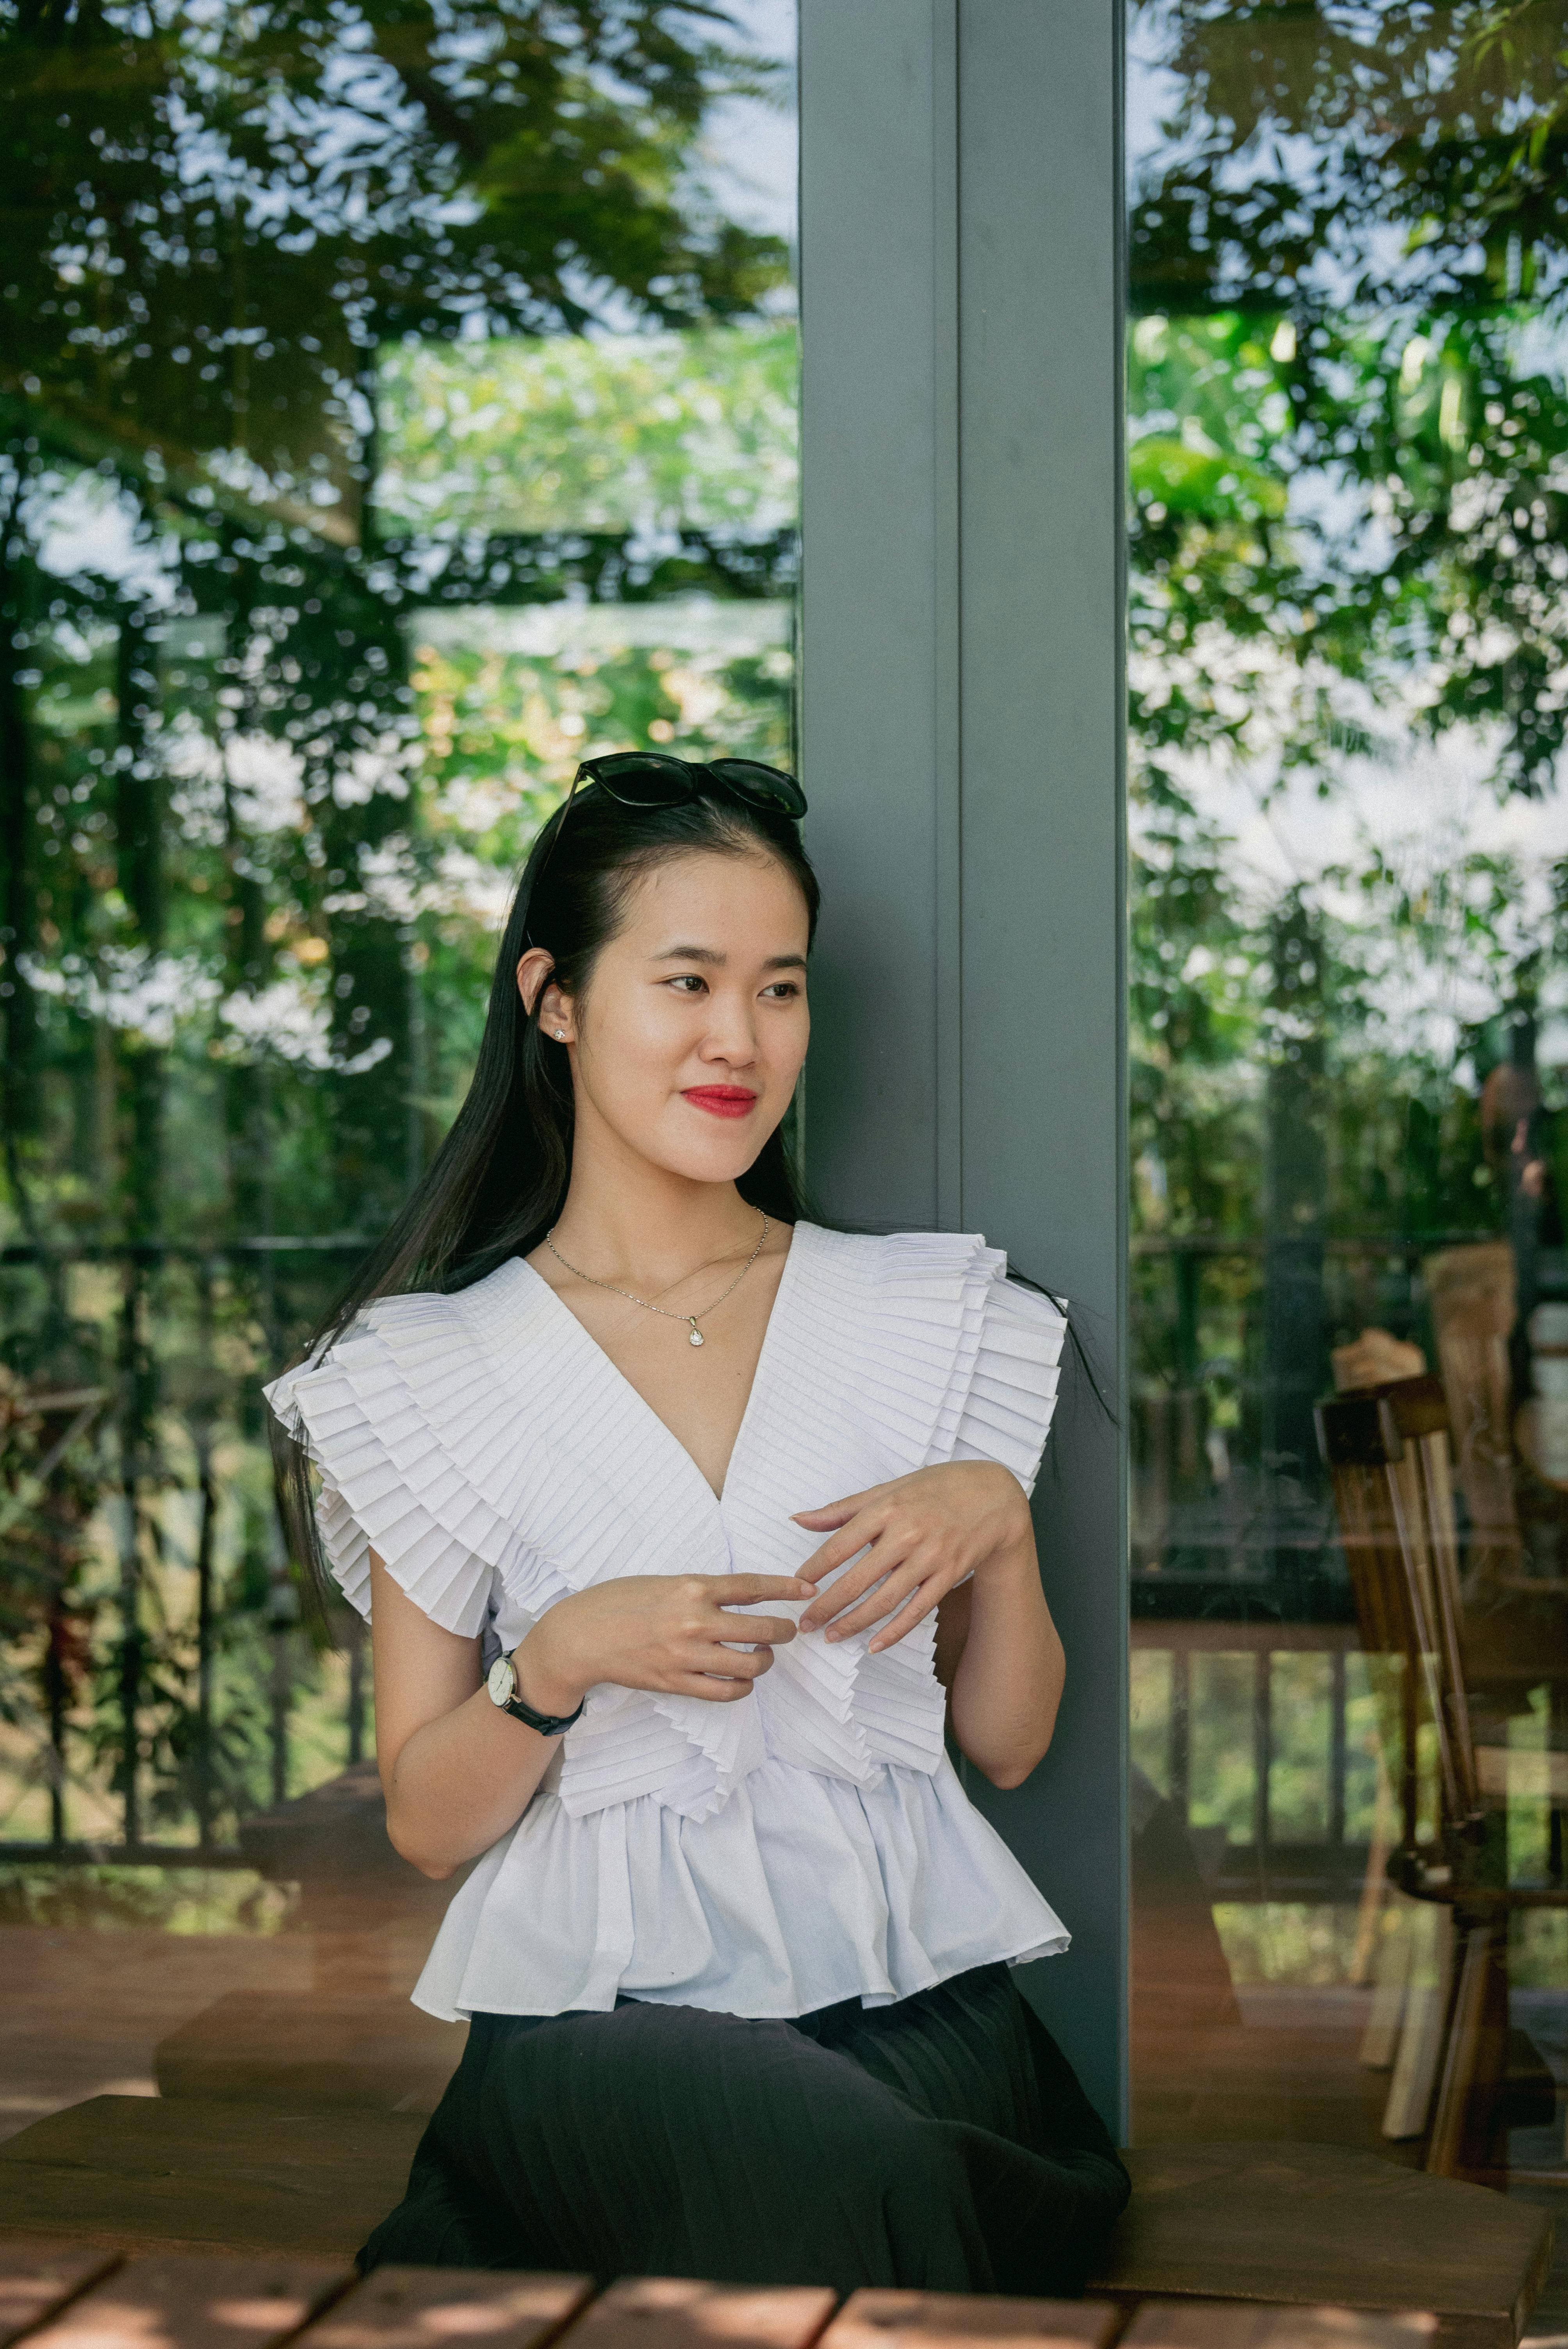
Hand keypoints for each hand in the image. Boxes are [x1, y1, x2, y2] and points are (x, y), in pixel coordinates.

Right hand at [518, 1573, 811, 1708]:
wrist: (580, 1636)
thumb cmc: (618, 1602)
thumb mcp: (663, 1581)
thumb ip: (699, 1589)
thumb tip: (735, 1597)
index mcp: (692, 1586)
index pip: (753, 1587)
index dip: (786, 1588)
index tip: (806, 1589)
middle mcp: (695, 1620)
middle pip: (762, 1629)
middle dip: (784, 1631)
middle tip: (787, 1630)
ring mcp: (687, 1655)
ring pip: (749, 1665)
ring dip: (765, 1661)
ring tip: (762, 1655)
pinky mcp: (677, 1683)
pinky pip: (725, 1692)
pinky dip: (742, 1687)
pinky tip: (742, 1679)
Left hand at [794, 1462, 1032, 1654]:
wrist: (994, 1496)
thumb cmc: (936, 1488)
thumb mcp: (889, 1488)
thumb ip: (843, 1508)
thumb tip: (799, 1519)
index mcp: (887, 1508)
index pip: (840, 1545)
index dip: (814, 1569)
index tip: (795, 1587)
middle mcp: (907, 1533)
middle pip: (858, 1579)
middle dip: (827, 1606)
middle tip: (805, 1624)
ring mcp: (930, 1557)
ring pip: (885, 1600)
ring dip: (854, 1623)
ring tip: (831, 1636)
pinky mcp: (949, 1575)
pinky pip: (917, 1610)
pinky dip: (895, 1631)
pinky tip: (874, 1645)